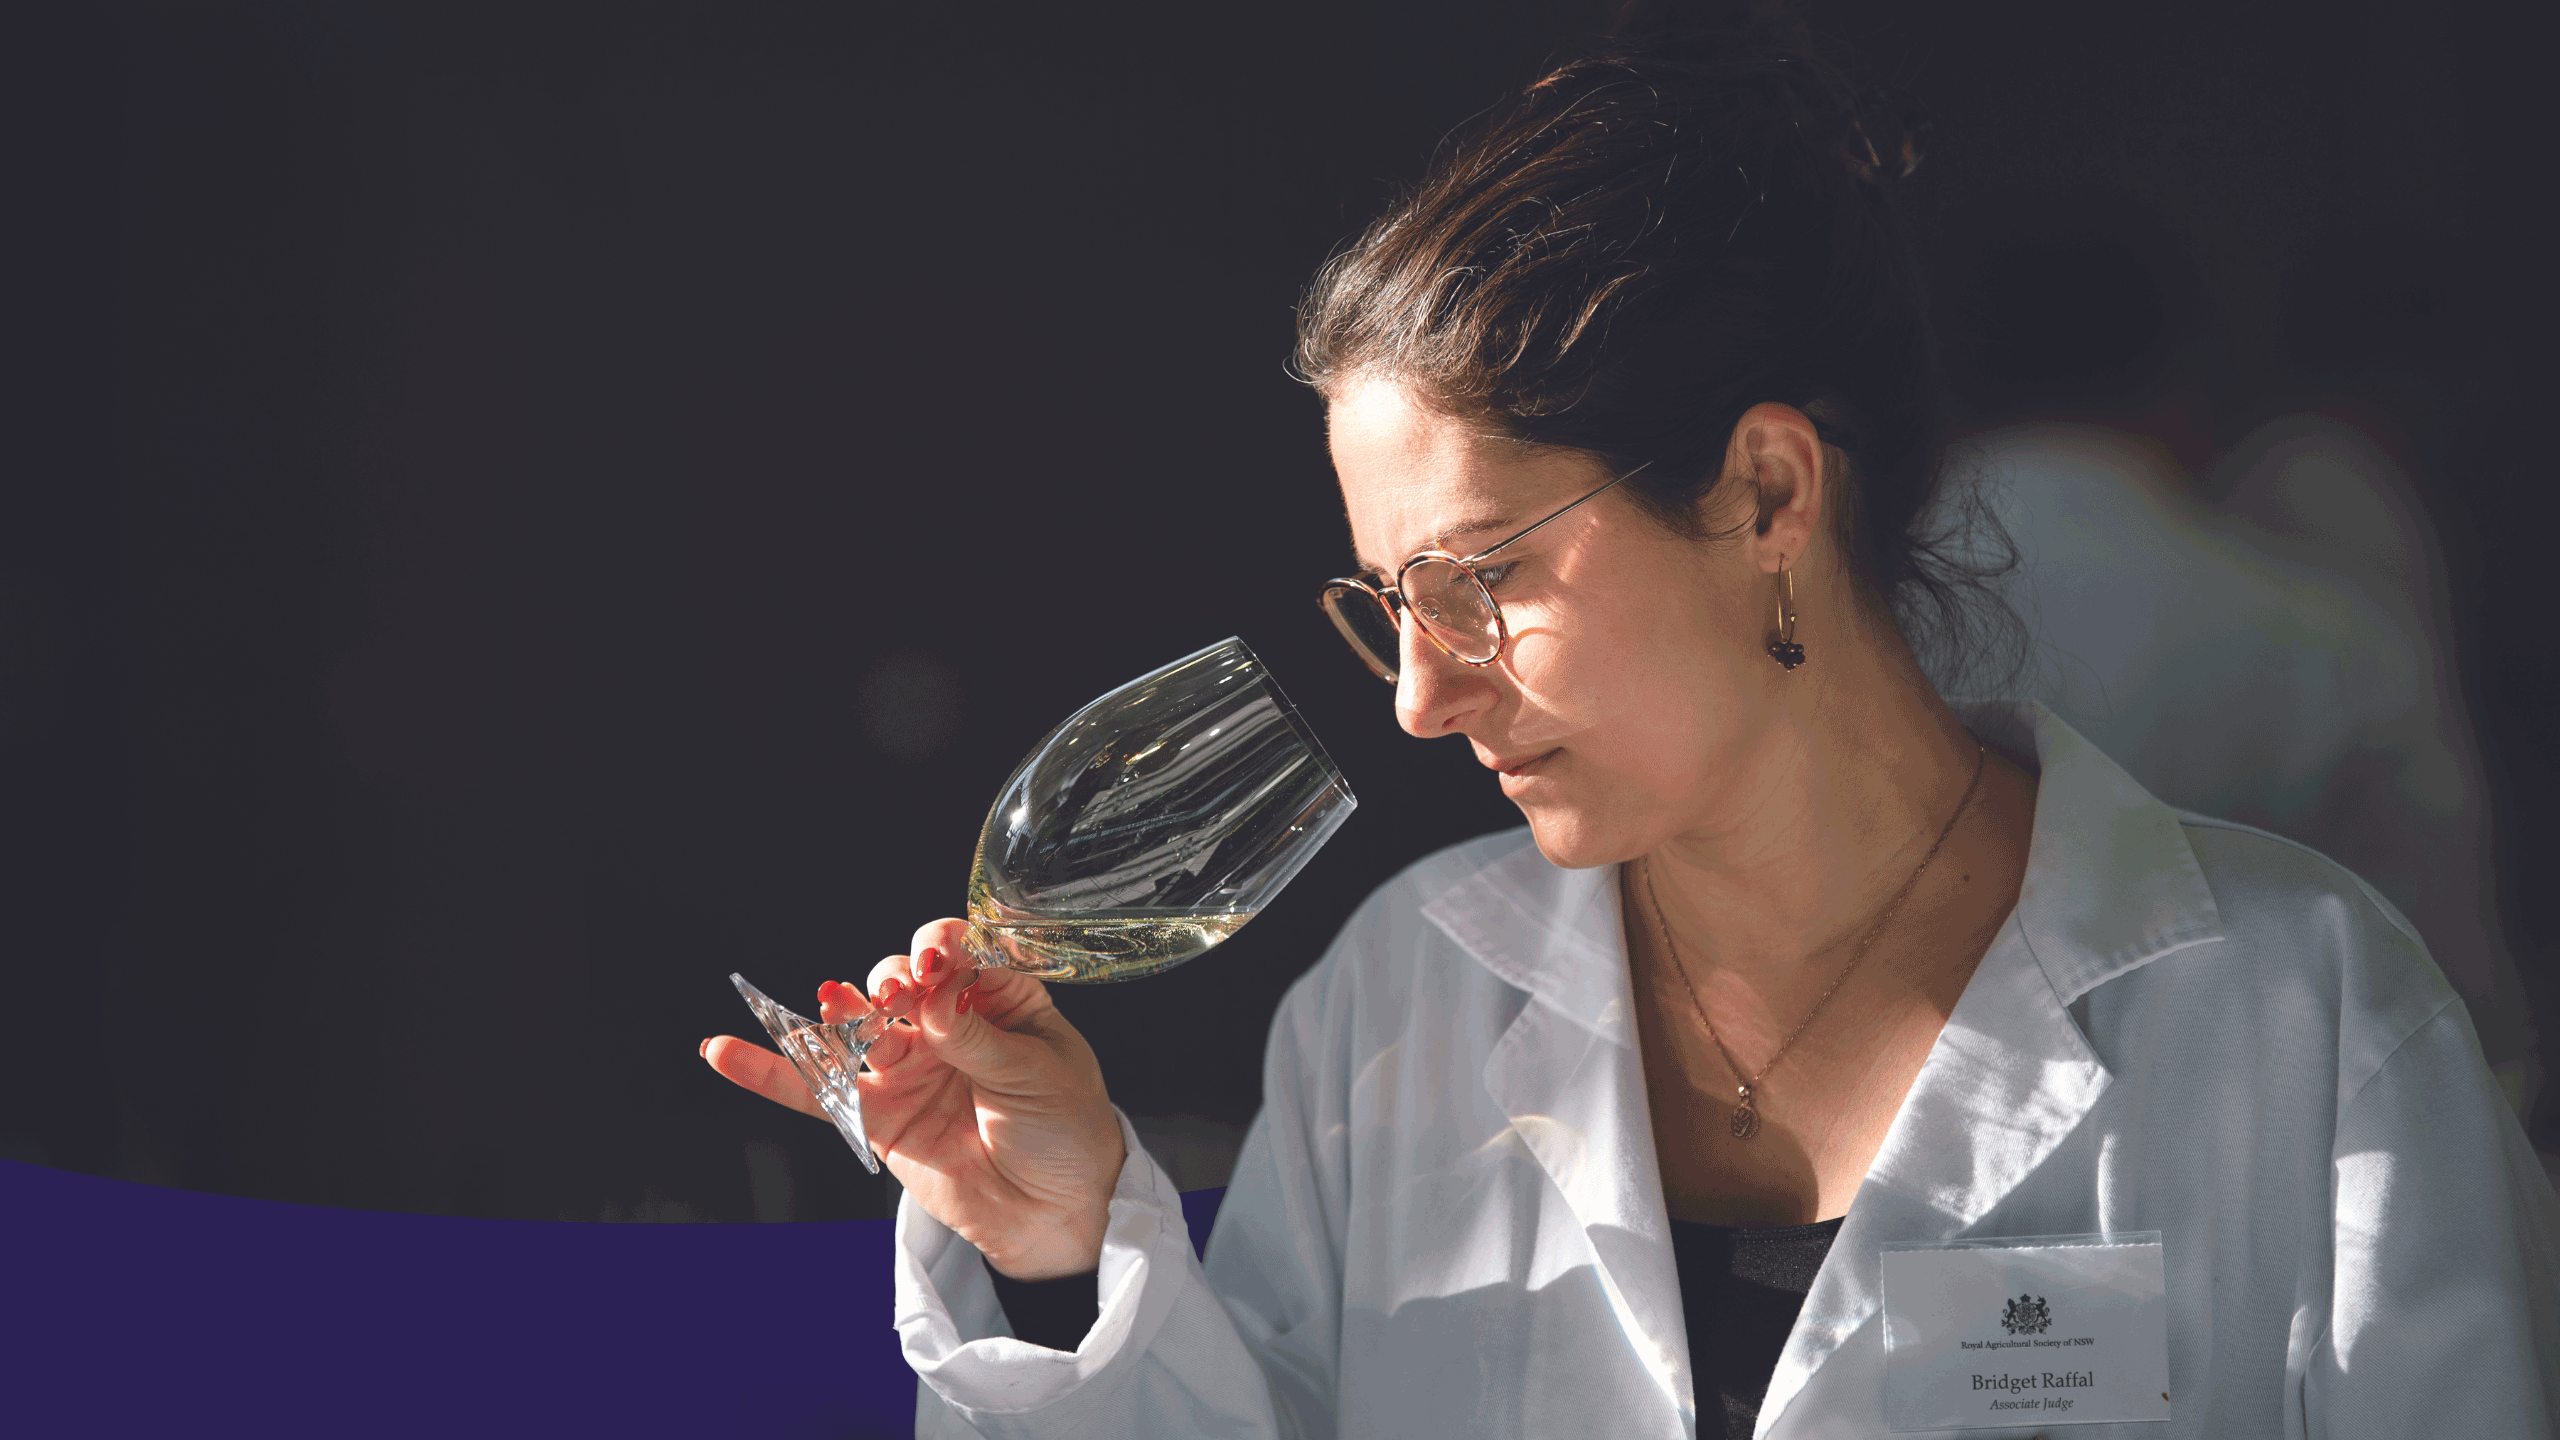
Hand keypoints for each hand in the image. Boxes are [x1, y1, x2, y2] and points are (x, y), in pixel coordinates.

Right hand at [700, 919, 1126, 1279]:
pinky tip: (724, 1050)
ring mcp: (907, 1067)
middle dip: (892, 980)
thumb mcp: (1037, 1074)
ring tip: (831, 1003)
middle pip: (899, 982)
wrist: (1058, 1211)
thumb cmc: (1066, 1129)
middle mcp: (946, 1023)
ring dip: (838, 1011)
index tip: (936, 963)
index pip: (956, 952)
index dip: (940, 949)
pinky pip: (817, 1091)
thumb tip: (936, 997)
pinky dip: (770, 1072)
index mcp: (996, 996)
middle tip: (901, 997)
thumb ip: (979, 1038)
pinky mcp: (877, 1114)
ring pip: (856, 1027)